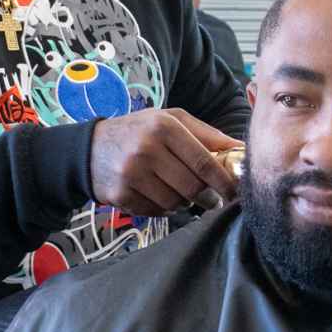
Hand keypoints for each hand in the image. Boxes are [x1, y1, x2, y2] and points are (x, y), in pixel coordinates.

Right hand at [89, 108, 241, 215]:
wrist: (90, 149)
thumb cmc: (139, 132)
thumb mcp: (170, 120)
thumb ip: (206, 134)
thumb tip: (241, 149)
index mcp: (164, 126)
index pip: (204, 161)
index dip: (224, 181)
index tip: (235, 191)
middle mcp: (147, 148)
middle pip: (192, 186)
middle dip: (207, 197)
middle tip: (211, 198)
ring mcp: (132, 173)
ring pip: (176, 202)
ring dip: (184, 203)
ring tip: (179, 191)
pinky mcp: (121, 194)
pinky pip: (156, 211)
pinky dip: (164, 208)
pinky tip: (158, 195)